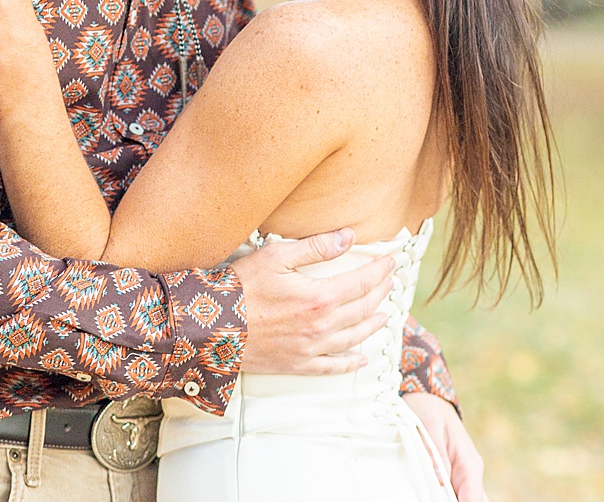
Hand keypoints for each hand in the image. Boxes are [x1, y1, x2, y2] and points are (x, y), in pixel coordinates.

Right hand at [234, 229, 393, 373]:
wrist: (213, 326)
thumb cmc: (241, 286)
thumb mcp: (275, 257)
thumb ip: (314, 247)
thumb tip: (348, 237)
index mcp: (319, 297)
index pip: (361, 282)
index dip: (379, 271)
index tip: (390, 262)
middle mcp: (322, 325)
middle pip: (362, 309)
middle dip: (380, 293)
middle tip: (389, 283)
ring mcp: (312, 348)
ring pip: (354, 337)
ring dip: (373, 325)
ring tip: (383, 315)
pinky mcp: (299, 364)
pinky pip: (333, 366)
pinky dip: (351, 363)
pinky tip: (362, 359)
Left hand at [404, 394, 485, 501]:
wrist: (429, 399)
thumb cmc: (430, 409)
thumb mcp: (430, 427)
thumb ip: (436, 453)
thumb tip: (440, 481)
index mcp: (470, 464)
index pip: (474, 498)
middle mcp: (469, 471)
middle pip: (470, 501)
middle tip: (431, 497)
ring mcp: (461, 473)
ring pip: (462, 498)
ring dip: (447, 499)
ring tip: (429, 494)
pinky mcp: (451, 472)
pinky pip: (453, 491)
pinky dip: (443, 496)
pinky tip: (430, 494)